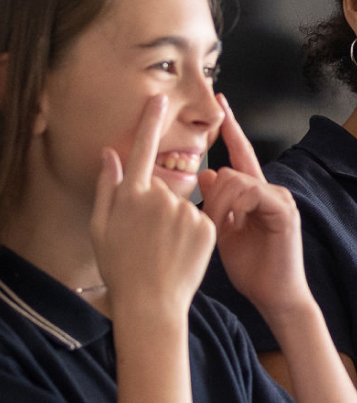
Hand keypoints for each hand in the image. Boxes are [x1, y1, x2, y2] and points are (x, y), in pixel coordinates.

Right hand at [91, 95, 215, 317]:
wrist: (151, 304)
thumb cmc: (121, 268)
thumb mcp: (102, 227)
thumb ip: (107, 186)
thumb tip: (110, 153)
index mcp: (132, 195)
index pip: (142, 150)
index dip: (151, 122)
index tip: (159, 98)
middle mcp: (161, 198)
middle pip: (163, 188)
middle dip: (157, 208)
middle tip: (147, 239)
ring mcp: (186, 211)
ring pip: (183, 206)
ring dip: (176, 223)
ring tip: (164, 251)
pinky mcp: (209, 227)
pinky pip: (203, 219)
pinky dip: (195, 233)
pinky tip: (182, 253)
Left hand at [197, 95, 308, 316]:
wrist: (276, 297)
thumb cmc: (252, 270)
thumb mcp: (225, 231)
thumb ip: (216, 202)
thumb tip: (206, 173)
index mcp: (256, 194)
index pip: (242, 154)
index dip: (232, 128)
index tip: (221, 101)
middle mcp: (271, 190)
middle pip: (232, 169)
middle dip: (212, 193)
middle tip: (207, 221)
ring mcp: (280, 198)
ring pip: (237, 179)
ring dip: (219, 204)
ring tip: (217, 229)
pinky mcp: (283, 210)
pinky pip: (250, 192)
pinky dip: (233, 207)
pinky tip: (230, 225)